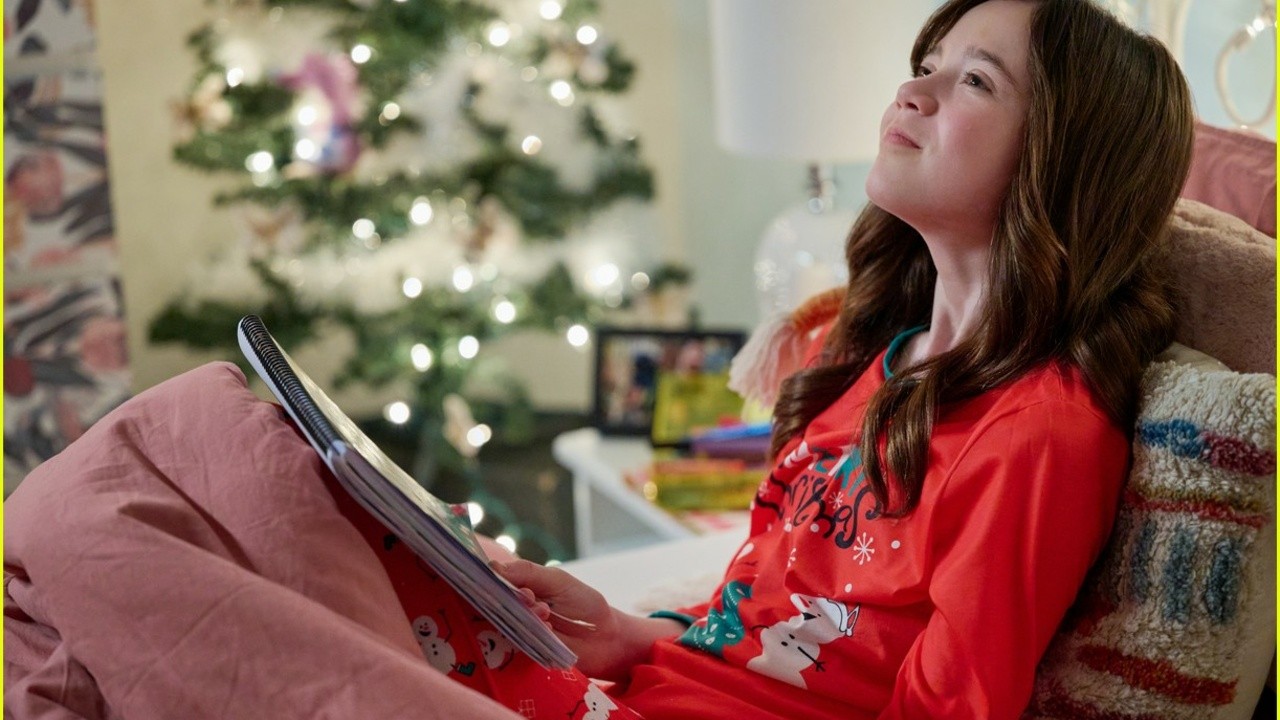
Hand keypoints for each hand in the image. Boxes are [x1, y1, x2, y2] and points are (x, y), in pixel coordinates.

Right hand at [493, 560, 683, 679]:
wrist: (607, 637)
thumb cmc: (584, 604)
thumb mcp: (559, 581)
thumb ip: (529, 573)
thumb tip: (494, 566)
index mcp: (522, 587)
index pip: (495, 581)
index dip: (493, 578)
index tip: (496, 577)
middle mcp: (516, 609)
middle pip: (496, 603)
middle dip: (511, 599)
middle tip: (529, 598)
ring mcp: (521, 631)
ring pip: (506, 623)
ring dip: (524, 617)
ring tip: (545, 612)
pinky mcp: (528, 652)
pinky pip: (518, 645)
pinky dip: (532, 635)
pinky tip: (548, 629)